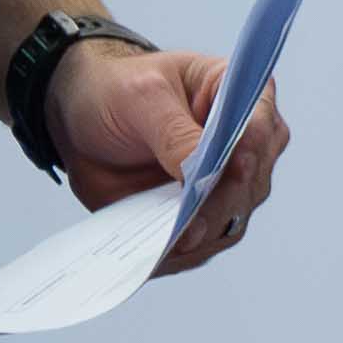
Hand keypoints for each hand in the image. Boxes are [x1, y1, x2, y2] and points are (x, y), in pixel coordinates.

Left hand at [35, 37, 286, 275]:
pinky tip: (157, 252)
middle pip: (250, 183)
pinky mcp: (201, 217)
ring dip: (202, 234)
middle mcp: (246, 145)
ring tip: (171, 241)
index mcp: (240, 95)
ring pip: (231, 220)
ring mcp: (227, 186)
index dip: (249, 150)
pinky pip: (201, 244)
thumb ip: (173, 132)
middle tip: (191, 221)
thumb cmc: (118, 90)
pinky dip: (180, 252)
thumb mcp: (140, 97)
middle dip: (220, 203)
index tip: (232, 169)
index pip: (260, 126)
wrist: (83, 119)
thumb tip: (200, 174)